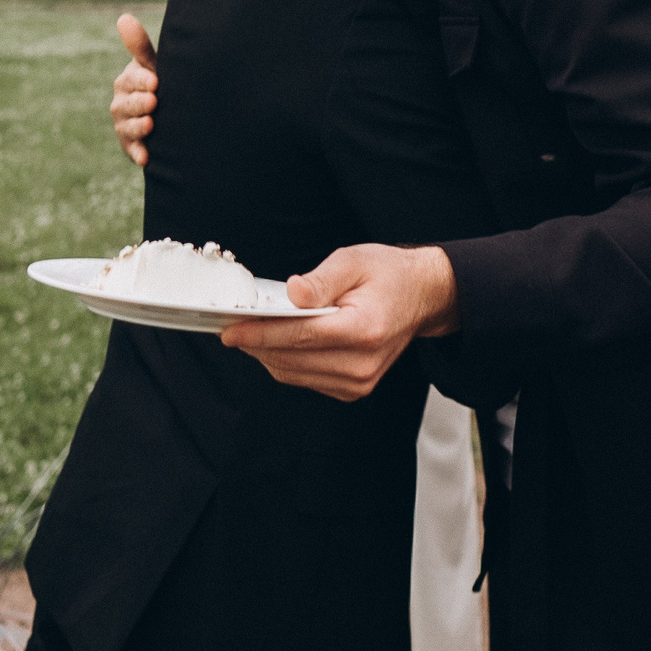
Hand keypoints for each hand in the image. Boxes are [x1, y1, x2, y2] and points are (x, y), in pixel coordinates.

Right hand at [109, 13, 157, 166]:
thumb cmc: (160, 82)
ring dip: (139, 127)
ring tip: (152, 124)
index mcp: (127, 82)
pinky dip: (138, 153)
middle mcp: (122, 103)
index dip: (141, 81)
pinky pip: (132, 150)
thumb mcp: (152, 65)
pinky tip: (146, 158)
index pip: (131, 80)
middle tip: (154, 101)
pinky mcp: (131, 145)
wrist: (170, 115)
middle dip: (140, 103)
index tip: (155, 81)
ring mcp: (125, 125)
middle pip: (127, 105)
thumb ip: (139, 46)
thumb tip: (123, 17)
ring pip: (128, 127)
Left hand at [219, 244, 459, 401]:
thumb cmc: (387, 275)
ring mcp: (358, 381)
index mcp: (364, 329)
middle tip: (233, 323)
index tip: (230, 330)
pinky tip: (280, 340)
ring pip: (292, 373)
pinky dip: (285, 361)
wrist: (420, 297)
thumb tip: (291, 293)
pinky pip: (303, 379)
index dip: (261, 333)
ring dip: (267, 353)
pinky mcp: (353, 389)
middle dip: (257, 342)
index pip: (301, 336)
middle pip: (291, 359)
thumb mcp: (354, 260)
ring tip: (253, 329)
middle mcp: (362, 363)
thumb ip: (321, 280)